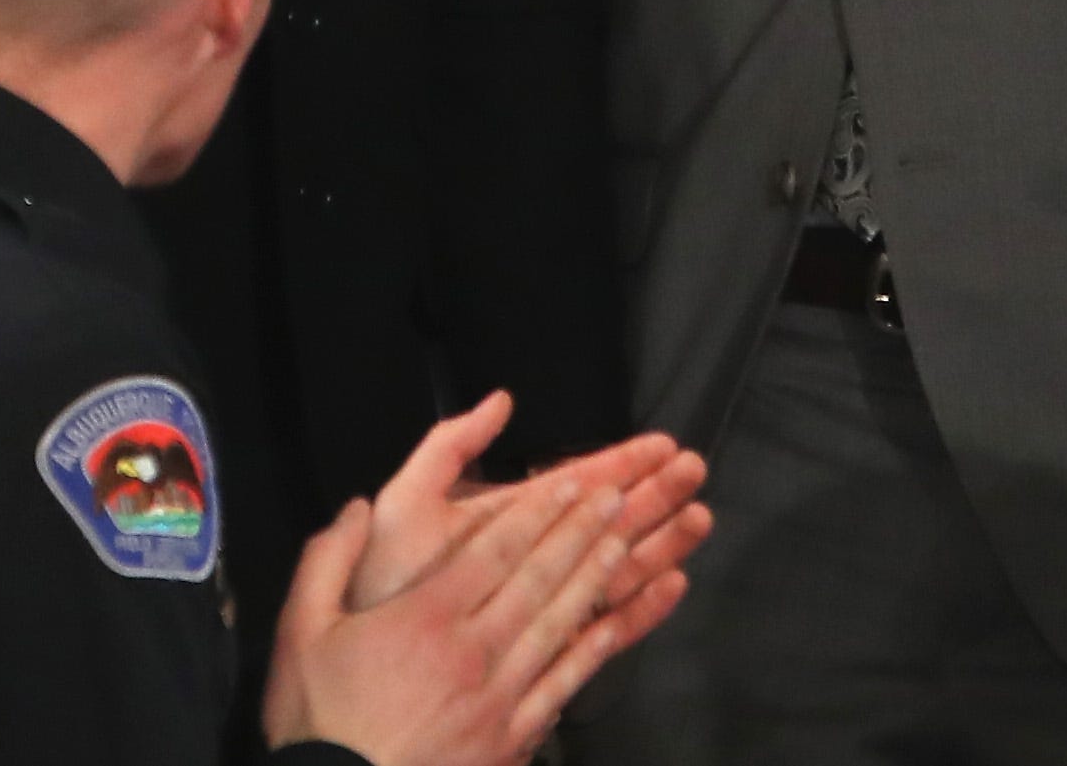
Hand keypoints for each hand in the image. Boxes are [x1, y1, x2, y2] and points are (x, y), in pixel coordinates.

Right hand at [263, 474, 651, 765]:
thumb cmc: (319, 720)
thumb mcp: (300, 629)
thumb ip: (328, 559)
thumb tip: (358, 508)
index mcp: (426, 616)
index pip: (495, 549)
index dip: (538, 512)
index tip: (572, 482)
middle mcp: (473, 649)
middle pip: (538, 578)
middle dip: (579, 531)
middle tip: (616, 496)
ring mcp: (497, 697)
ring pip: (558, 624)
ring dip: (593, 579)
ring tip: (623, 543)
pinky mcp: (508, 739)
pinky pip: (558, 686)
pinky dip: (589, 654)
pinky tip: (611, 629)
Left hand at [351, 392, 711, 661]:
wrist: (367, 666)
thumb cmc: (381, 581)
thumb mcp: (409, 499)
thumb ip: (450, 446)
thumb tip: (501, 400)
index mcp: (507, 522)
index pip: (576, 483)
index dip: (620, 461)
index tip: (661, 444)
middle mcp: (534, 561)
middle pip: (607, 521)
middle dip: (653, 494)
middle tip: (696, 469)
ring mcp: (545, 605)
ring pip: (617, 569)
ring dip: (660, 541)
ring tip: (699, 516)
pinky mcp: (549, 651)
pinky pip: (607, 628)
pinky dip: (643, 607)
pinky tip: (675, 584)